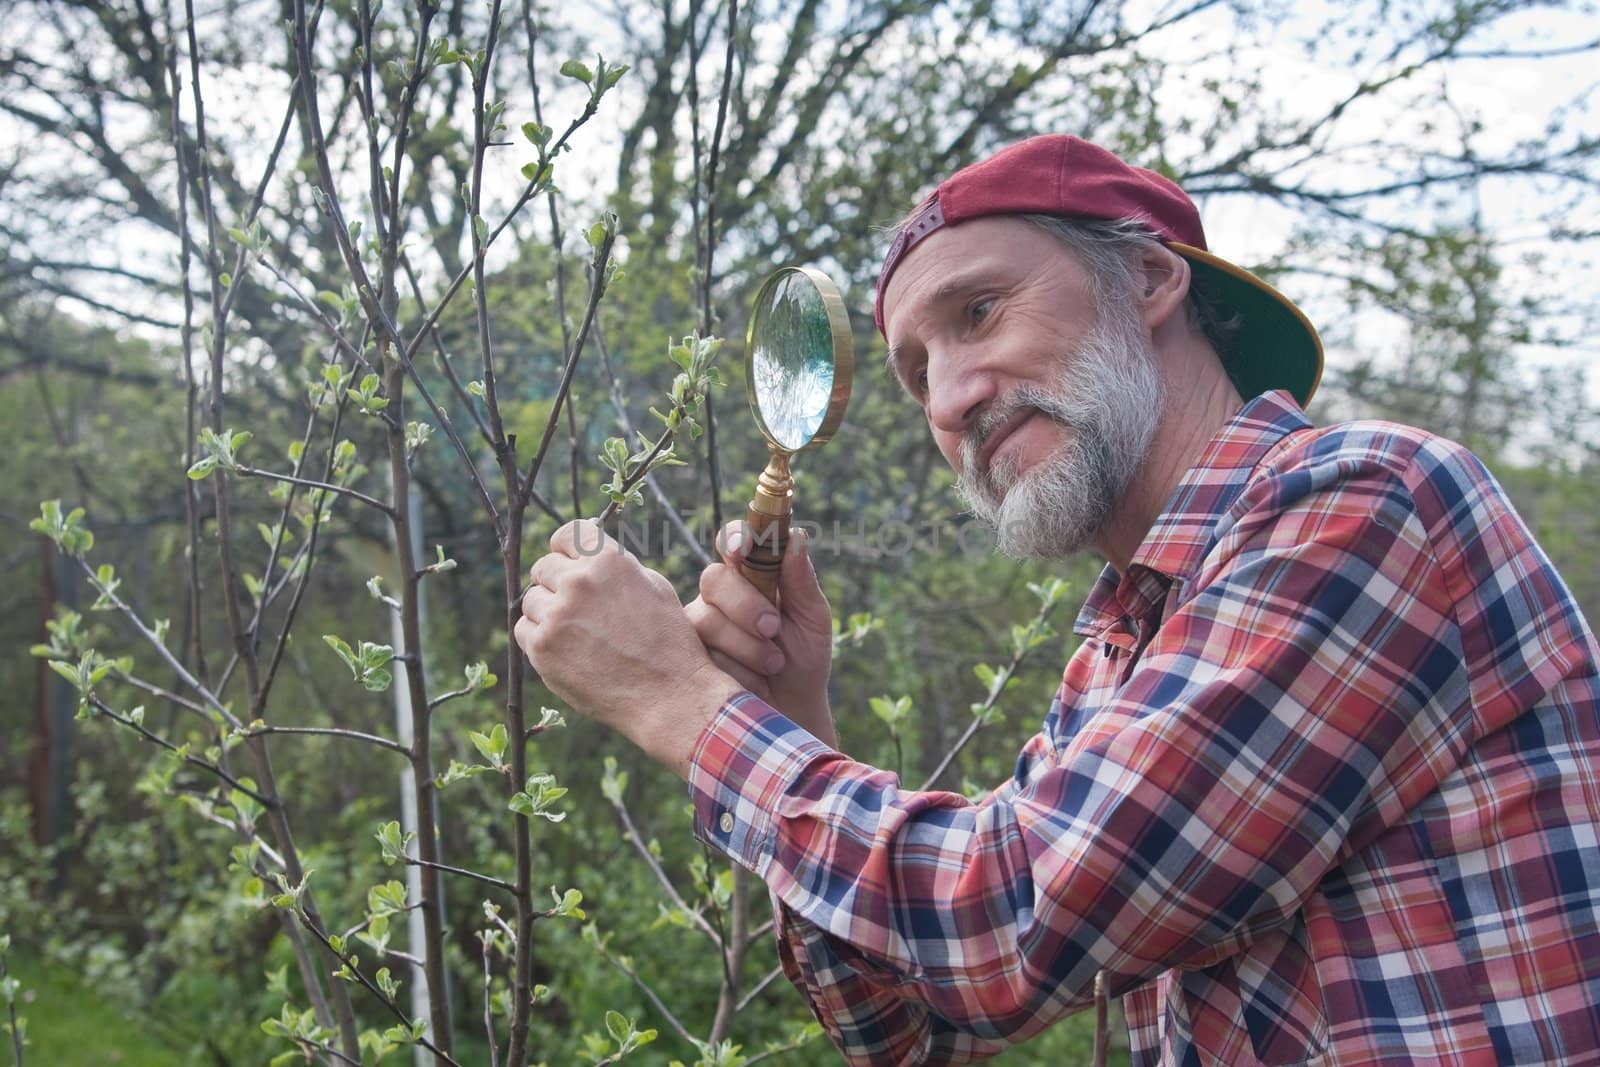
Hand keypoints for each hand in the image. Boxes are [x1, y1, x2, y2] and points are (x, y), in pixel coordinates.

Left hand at [515, 520, 740, 775]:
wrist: (669, 696)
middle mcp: (579, 582)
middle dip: (556, 583)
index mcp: (608, 560)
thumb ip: (616, 566)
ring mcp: (557, 615)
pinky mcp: (542, 647)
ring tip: (576, 635)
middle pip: (543, 568)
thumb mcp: (654, 588)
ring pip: (531, 600)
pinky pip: (523, 630)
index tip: (566, 561)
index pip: (567, 534)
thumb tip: (584, 557)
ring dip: (547, 613)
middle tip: (574, 608)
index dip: (565, 549)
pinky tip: (565, 651)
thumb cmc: (668, 643)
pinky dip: (538, 638)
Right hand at [686, 521, 835, 747]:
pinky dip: (734, 668)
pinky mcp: (686, 658)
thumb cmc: (804, 660)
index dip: (734, 539)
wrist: (791, 714)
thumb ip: (802, 581)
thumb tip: (797, 537)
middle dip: (744, 604)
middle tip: (773, 628)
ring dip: (746, 645)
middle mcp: (720, 596)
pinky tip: (753, 683)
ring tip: (774, 664)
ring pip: (705, 619)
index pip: (735, 543)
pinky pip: (698, 654)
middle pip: (714, 578)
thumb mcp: (813, 621)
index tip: (741, 549)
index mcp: (752, 576)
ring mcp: (699, 626)